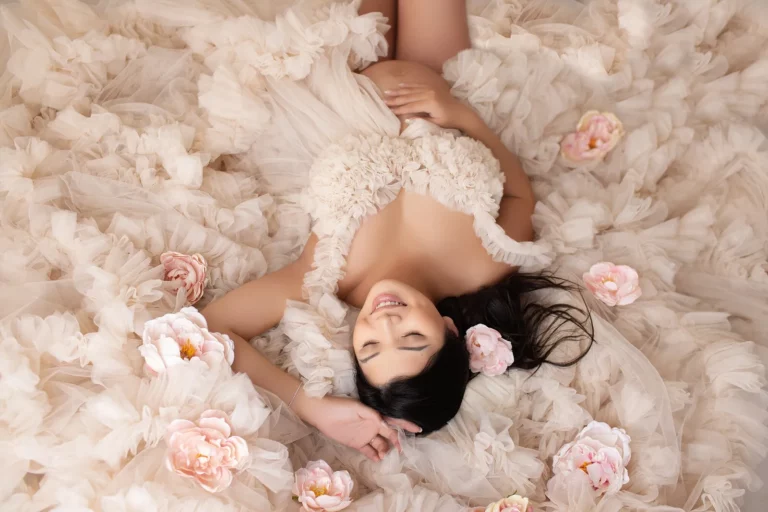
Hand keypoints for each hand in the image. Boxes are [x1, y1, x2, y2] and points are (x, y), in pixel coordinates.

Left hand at [296, 394, 421, 460]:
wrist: (320, 413)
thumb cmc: (339, 407)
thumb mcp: (357, 408)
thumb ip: (372, 416)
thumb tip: (385, 422)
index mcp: (375, 415)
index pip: (393, 420)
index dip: (405, 425)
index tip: (417, 429)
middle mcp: (373, 425)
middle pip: (389, 435)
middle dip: (396, 442)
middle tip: (399, 450)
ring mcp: (365, 435)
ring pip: (380, 444)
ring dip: (385, 450)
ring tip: (385, 456)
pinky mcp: (356, 443)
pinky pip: (369, 451)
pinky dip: (375, 456)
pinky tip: (378, 460)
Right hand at [384, 83, 478, 130]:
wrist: (460, 112)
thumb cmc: (448, 120)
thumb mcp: (435, 123)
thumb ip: (421, 119)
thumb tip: (407, 118)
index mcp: (430, 103)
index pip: (410, 106)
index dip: (399, 109)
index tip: (388, 109)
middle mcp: (429, 93)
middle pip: (408, 97)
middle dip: (395, 99)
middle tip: (383, 100)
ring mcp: (430, 89)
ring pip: (410, 90)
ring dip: (398, 91)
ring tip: (387, 92)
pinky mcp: (431, 87)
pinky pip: (416, 85)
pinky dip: (407, 86)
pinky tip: (399, 86)